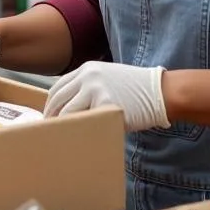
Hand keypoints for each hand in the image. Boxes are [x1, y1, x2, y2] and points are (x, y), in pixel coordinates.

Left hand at [43, 61, 169, 130]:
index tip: (48, 118)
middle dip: (51, 117)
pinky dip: (78, 131)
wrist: (161, 92)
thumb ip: (89, 88)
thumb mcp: (108, 79)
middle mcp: (88, 76)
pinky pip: (84, 121)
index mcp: (87, 69)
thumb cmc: (137, 91)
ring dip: (61, 126)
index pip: (58, 87)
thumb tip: (69, 107)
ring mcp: (95, 89)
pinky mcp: (105, 104)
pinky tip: (76, 139)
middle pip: (58, 99)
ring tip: (60, 138)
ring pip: (67, 112)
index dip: (51, 105)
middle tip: (48, 132)